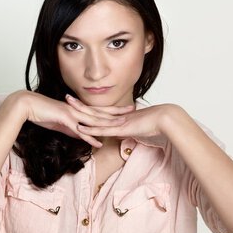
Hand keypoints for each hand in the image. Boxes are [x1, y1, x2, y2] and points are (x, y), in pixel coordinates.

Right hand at [13, 90, 134, 147]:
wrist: (28, 106)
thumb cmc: (42, 113)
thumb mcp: (60, 123)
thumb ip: (72, 129)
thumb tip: (82, 136)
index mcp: (77, 109)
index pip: (98, 109)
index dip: (112, 109)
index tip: (125, 109)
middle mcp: (77, 110)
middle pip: (101, 112)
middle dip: (117, 112)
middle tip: (133, 111)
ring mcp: (72, 114)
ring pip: (94, 120)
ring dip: (108, 123)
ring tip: (122, 126)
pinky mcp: (65, 120)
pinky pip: (80, 131)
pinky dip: (90, 137)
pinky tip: (98, 143)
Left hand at [65, 95, 180, 140]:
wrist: (166, 119)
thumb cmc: (156, 124)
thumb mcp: (139, 128)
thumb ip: (129, 131)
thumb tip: (122, 135)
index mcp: (119, 116)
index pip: (100, 112)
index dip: (88, 108)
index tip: (78, 103)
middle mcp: (116, 117)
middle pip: (94, 110)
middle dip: (80, 105)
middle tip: (67, 97)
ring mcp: (117, 122)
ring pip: (94, 118)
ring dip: (80, 113)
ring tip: (68, 106)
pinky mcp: (120, 129)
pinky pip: (102, 129)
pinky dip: (90, 129)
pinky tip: (79, 128)